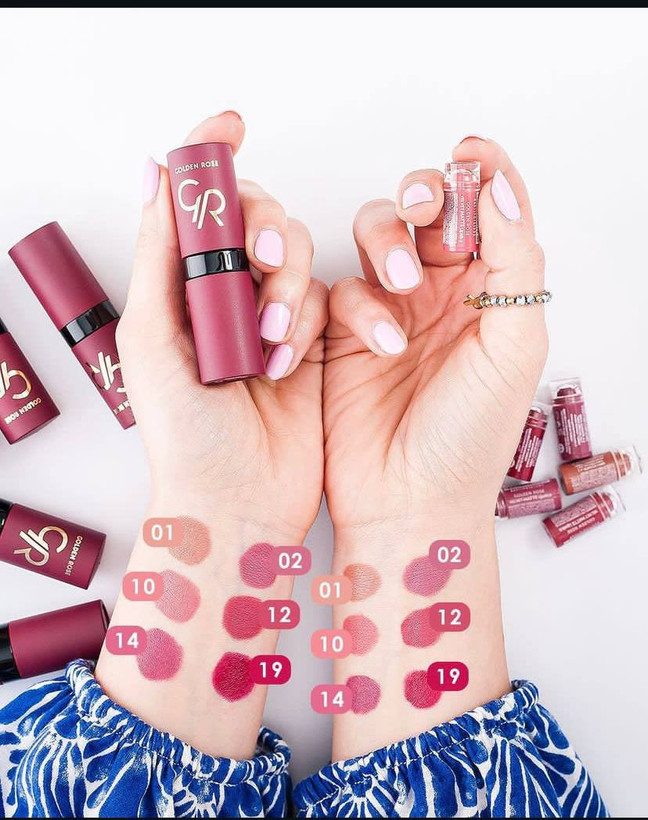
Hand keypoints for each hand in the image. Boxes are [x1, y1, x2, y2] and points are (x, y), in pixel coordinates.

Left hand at [118, 112, 326, 540]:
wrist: (238, 502)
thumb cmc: (187, 435)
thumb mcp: (153, 338)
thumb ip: (160, 253)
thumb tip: (155, 172)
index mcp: (179, 289)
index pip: (197, 205)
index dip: (212, 157)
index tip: (234, 126)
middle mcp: (225, 297)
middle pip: (255, 219)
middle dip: (262, 233)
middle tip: (258, 265)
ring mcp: (272, 318)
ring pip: (296, 254)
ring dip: (288, 286)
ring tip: (270, 344)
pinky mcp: (314, 343)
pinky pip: (328, 299)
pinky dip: (312, 319)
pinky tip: (290, 362)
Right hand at [324, 138, 547, 531]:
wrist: (408, 502)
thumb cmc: (469, 438)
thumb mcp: (514, 347)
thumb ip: (515, 263)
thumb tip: (500, 189)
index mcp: (490, 296)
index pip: (488, 217)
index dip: (481, 177)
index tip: (471, 153)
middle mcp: (441, 296)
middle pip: (427, 212)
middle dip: (425, 195)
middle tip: (425, 203)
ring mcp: (390, 312)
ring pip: (377, 235)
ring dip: (387, 242)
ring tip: (403, 285)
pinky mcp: (342, 333)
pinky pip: (340, 288)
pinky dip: (357, 304)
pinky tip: (379, 345)